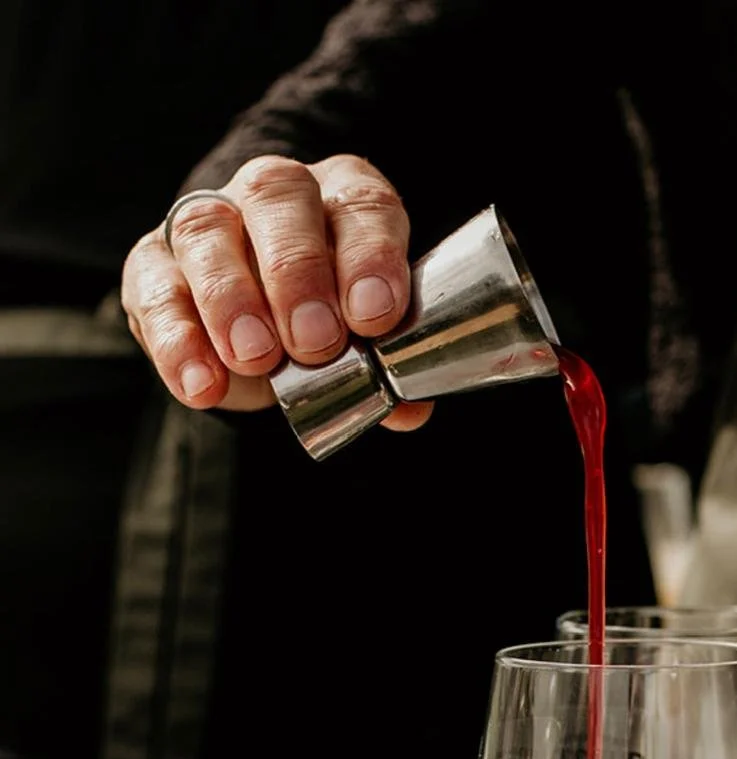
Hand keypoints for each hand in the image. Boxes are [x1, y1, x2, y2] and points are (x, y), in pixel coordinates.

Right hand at [120, 155, 432, 431]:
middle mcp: (274, 193)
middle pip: (278, 199)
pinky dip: (177, 340)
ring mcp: (208, 220)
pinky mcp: (152, 262)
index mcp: (343, 197)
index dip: (370, 256)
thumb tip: (408, 411)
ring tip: (256, 357)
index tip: (375, 315)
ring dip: (231, 299)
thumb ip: (388, 362)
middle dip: (298, 273)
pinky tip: (203, 383)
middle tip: (316, 341)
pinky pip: (155, 289)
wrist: (263, 321)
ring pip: (207, 232)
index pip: (363, 204)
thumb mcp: (366, 334)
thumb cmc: (331, 316)